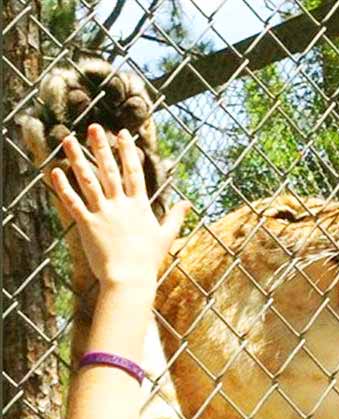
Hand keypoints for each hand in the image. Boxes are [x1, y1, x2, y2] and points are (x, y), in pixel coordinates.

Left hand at [51, 124, 189, 287]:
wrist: (129, 277)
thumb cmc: (148, 259)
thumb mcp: (167, 235)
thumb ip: (176, 216)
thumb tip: (188, 203)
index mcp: (139, 205)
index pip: (133, 171)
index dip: (128, 151)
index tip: (123, 134)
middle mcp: (121, 204)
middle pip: (110, 170)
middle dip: (102, 147)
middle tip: (94, 127)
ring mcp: (103, 213)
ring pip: (89, 181)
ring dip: (78, 159)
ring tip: (69, 140)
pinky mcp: (87, 224)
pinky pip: (73, 202)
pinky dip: (63, 187)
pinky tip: (55, 171)